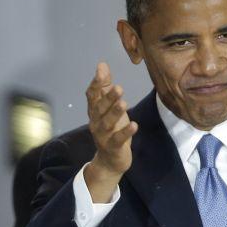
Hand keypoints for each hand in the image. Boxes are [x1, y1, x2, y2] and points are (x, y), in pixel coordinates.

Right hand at [84, 62, 137, 200]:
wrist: (110, 161)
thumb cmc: (111, 130)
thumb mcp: (108, 108)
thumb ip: (105, 87)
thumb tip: (102, 64)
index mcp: (94, 112)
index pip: (92, 96)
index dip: (96, 84)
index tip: (101, 70)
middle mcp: (96, 123)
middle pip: (100, 109)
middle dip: (108, 98)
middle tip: (119, 88)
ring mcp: (103, 136)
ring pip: (107, 123)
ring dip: (115, 113)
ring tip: (124, 103)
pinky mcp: (113, 147)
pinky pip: (118, 139)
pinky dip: (126, 133)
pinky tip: (134, 125)